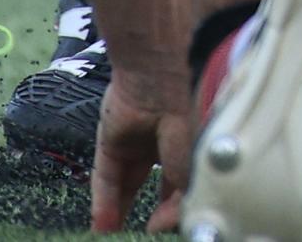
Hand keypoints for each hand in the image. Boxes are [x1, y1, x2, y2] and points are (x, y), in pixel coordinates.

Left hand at [90, 69, 189, 231]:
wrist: (164, 76)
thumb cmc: (194, 105)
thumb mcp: (196, 161)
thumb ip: (181, 198)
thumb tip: (162, 226)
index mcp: (197, 139)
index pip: (189, 183)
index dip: (182, 208)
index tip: (176, 228)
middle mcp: (168, 142)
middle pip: (157, 188)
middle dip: (154, 213)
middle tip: (149, 232)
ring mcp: (138, 141)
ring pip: (128, 185)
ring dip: (123, 213)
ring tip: (119, 237)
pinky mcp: (112, 141)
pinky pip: (106, 177)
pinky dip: (104, 203)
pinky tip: (104, 226)